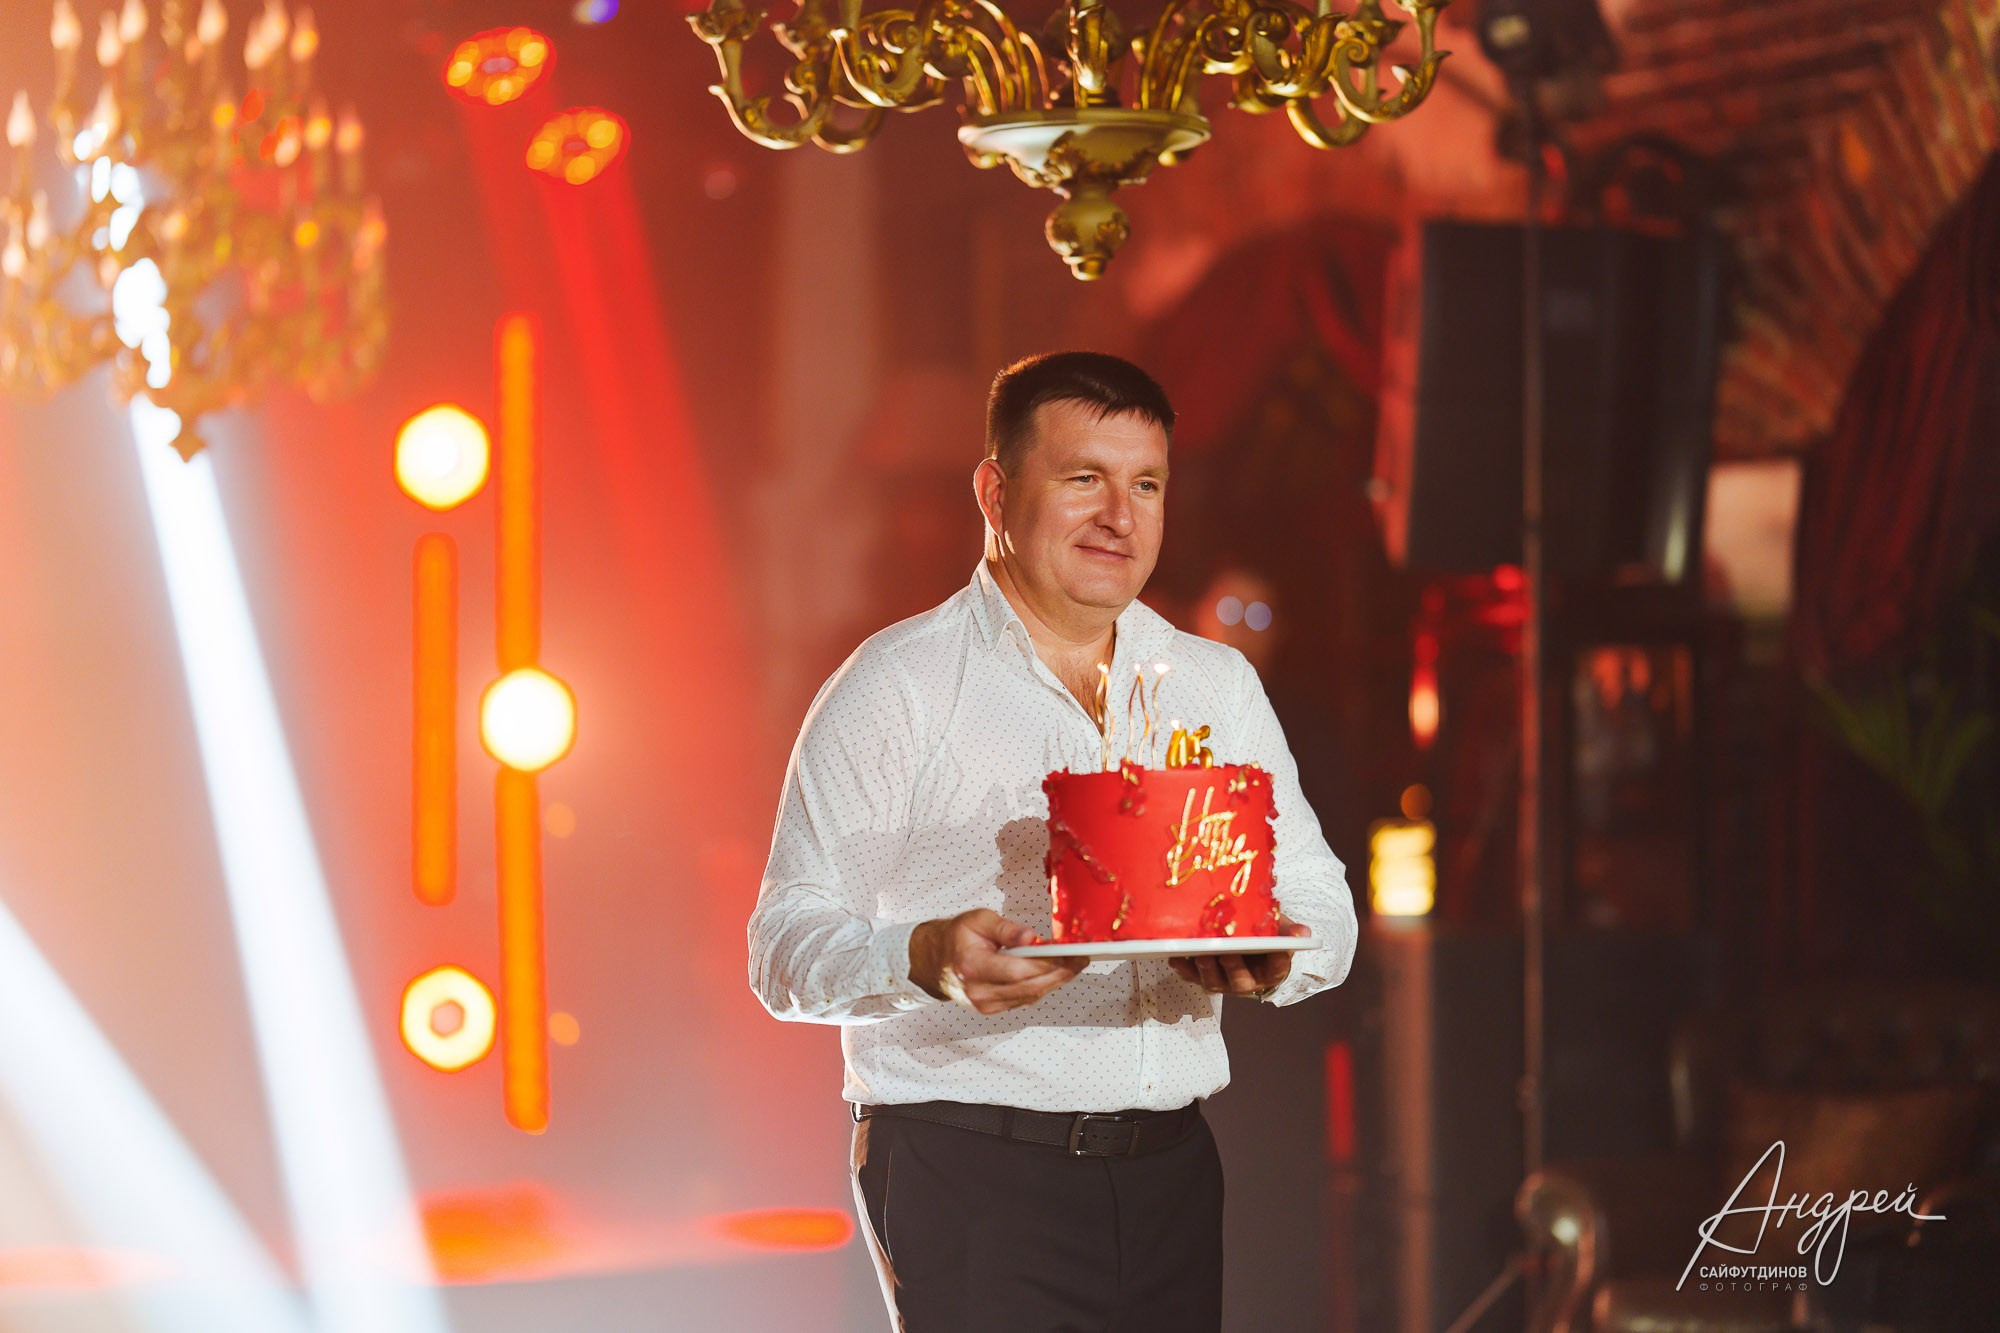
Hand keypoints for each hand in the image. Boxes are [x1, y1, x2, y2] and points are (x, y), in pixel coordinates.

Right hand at [909, 909, 1087, 1014]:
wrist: (936, 961)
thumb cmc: (957, 937)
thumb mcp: (978, 919)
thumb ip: (1005, 928)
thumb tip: (1031, 937)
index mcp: (972, 966)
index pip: (1017, 970)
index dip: (1047, 962)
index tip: (1069, 951)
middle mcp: (979, 991)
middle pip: (1030, 987)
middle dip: (1060, 973)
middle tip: (1082, 958)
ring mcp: (986, 1004)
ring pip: (1032, 995)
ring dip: (1057, 980)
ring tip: (1075, 963)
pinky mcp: (993, 1009)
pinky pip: (1026, 998)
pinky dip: (1044, 985)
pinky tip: (1057, 972)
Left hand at [1168, 912, 1310, 998]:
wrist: (1246, 939)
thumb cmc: (1264, 934)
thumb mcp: (1278, 927)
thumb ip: (1288, 930)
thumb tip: (1304, 932)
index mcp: (1271, 970)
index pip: (1278, 969)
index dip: (1279, 961)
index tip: (1279, 950)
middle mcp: (1248, 981)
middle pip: (1241, 982)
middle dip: (1233, 969)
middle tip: (1226, 954)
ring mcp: (1224, 982)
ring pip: (1215, 983)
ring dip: (1206, 971)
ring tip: (1199, 956)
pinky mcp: (1205, 976)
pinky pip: (1193, 977)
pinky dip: (1184, 969)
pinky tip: (1176, 958)